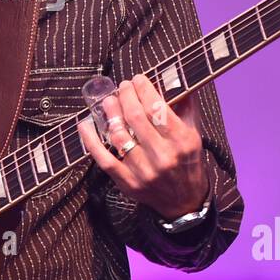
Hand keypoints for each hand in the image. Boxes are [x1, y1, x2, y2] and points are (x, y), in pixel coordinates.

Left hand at [77, 75, 209, 219]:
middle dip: (125, 96)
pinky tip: (85, 125)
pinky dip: (91, 140)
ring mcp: (143, 171)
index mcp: (181, 141)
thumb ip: (185, 107)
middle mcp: (162, 156)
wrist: (184, 202)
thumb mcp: (193, 134)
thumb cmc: (187, 162)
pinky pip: (104, 159)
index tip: (137, 79)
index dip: (143, 89)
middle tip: (122, 87)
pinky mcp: (127, 182)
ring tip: (108, 101)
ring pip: (119, 135)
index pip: (157, 107)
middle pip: (135, 117)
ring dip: (110, 113)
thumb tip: (174, 77)